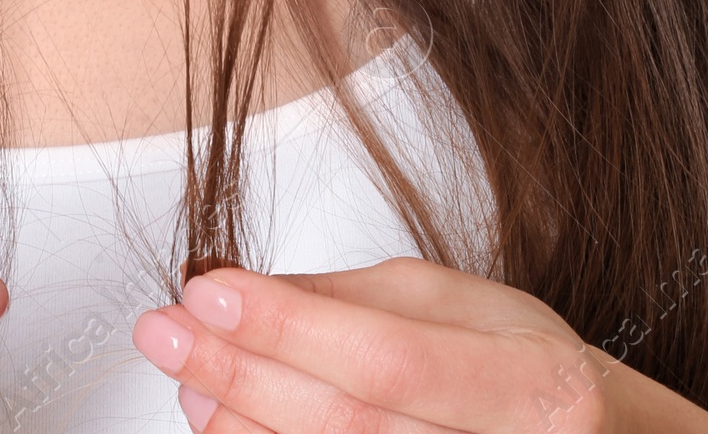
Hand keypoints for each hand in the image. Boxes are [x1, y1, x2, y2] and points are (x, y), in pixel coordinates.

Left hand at [130, 257, 707, 431]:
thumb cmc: (537, 381)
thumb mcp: (473, 310)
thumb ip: (362, 299)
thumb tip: (248, 289)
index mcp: (540, 387)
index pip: (389, 358)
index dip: (289, 327)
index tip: (207, 291)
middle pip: (350, 425)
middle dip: (243, 373)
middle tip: (167, 332)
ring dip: (244, 427)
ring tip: (189, 379)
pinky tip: (228, 429)